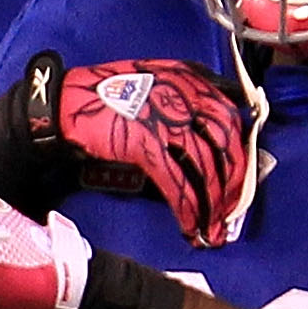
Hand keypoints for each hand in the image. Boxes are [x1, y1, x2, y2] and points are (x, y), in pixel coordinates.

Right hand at [44, 54, 253, 248]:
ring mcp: (165, 120)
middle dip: (231, 187)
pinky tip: (189, 225)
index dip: (240, 158)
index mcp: (189, 81)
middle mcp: (182, 97)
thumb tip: (223, 122)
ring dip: (211, 204)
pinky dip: (186, 208)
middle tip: (229, 214)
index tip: (239, 183)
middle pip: (223, 147)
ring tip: (211, 229)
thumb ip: (191, 93)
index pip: (230, 122)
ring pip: (204, 168)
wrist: (68, 104)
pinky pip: (177, 182)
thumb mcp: (158, 79)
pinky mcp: (146, 143)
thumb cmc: (107, 96)